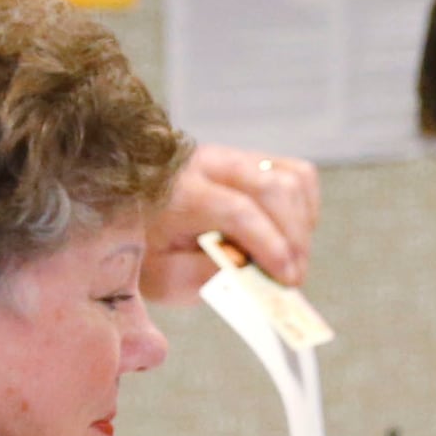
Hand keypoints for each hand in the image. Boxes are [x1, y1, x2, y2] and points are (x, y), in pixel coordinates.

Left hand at [141, 145, 321, 299]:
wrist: (130, 216)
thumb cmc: (149, 252)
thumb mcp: (163, 278)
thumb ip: (204, 279)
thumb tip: (253, 275)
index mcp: (178, 193)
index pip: (237, 210)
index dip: (269, 245)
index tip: (286, 279)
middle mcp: (207, 164)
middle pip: (273, 188)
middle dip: (294, 238)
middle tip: (294, 278)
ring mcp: (232, 156)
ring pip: (293, 178)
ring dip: (302, 224)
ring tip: (291, 260)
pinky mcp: (251, 159)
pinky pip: (297, 175)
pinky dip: (305, 207)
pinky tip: (291, 235)